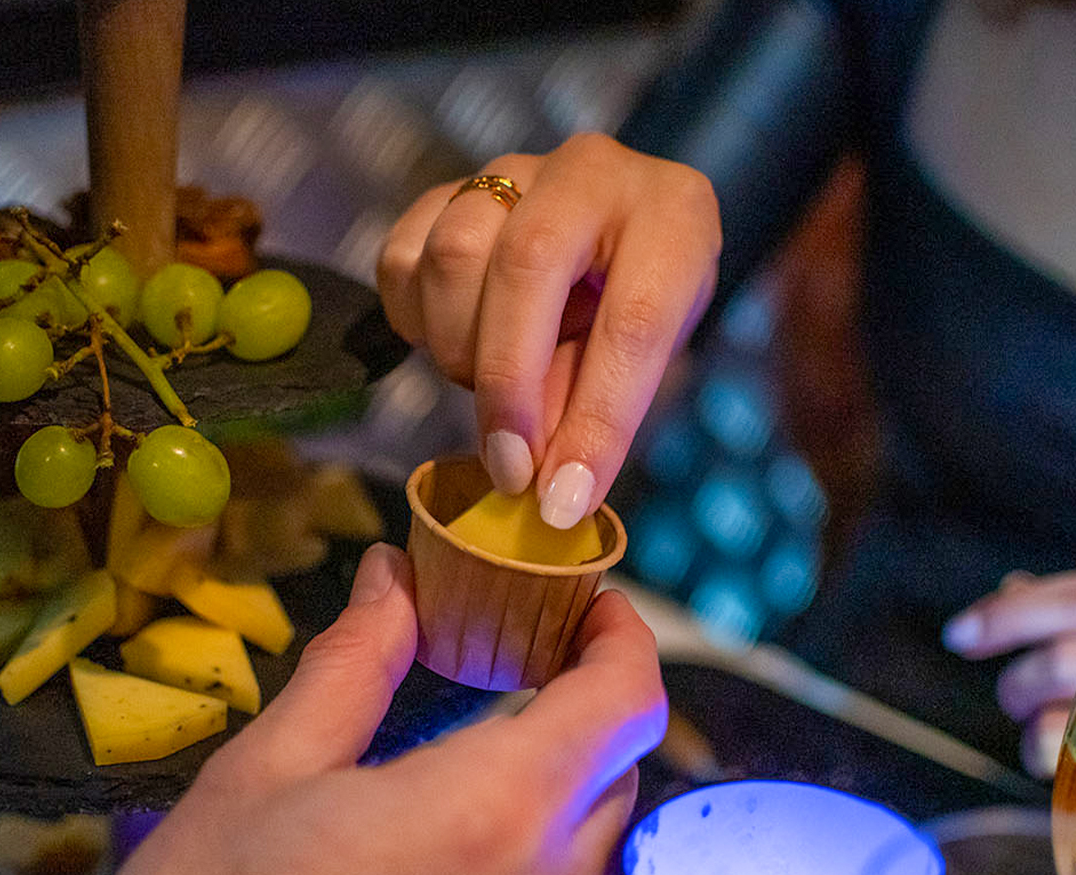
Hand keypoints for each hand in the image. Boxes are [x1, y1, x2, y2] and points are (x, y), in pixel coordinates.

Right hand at [63, 543, 666, 874]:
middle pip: (616, 770)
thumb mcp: (267, 772)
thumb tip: (393, 580)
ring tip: (464, 763)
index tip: (586, 608)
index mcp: (491, 814)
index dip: (621, 637)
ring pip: (590, 845)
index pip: (626, 701)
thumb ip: (356, 665)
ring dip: (552, 789)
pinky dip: (529, 863)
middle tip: (511, 667)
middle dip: (576, 708)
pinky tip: (445, 856)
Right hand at [377, 133, 720, 528]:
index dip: (596, 419)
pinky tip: (453, 343)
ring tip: (490, 390)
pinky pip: (401, 258)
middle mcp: (593, 172)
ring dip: (461, 350)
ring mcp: (512, 172)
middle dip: (509, 385)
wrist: (607, 240)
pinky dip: (416, 322)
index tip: (563, 500)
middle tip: (508, 468)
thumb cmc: (637, 305)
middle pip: (527, 266)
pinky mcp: (447, 189)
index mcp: (673, 213)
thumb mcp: (645, 361)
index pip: (634, 318)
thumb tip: (543, 481)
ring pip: (455, 257)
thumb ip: (593, 406)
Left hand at [943, 570, 1075, 777]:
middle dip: (1022, 677)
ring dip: (1033, 711)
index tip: (958, 635)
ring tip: (1033, 721)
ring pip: (1074, 697)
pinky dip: (1042, 748)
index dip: (1009, 613)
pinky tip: (1046, 752)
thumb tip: (1013, 588)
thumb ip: (1075, 614)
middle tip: (1012, 696)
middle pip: (1069, 655)